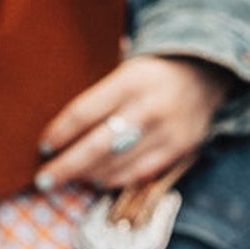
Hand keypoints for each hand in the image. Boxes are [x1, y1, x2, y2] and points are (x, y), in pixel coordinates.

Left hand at [36, 55, 231, 192]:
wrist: (206, 70)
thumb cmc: (152, 72)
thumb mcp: (126, 67)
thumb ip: (100, 92)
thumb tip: (61, 126)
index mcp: (130, 80)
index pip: (84, 112)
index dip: (60, 133)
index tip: (43, 147)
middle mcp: (147, 107)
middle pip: (97, 146)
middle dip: (67, 166)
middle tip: (44, 181)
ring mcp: (165, 131)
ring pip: (117, 165)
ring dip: (89, 175)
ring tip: (71, 179)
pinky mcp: (178, 149)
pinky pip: (139, 174)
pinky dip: (115, 180)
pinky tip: (98, 181)